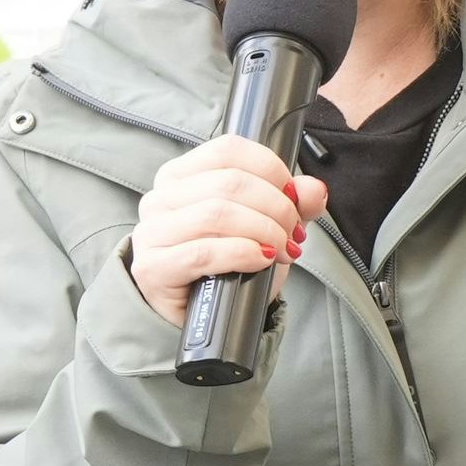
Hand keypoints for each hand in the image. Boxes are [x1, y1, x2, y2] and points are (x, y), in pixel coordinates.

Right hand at [125, 137, 325, 330]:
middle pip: (229, 182)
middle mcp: (159, 197)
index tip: (294, 197)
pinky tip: (262, 260)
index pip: (228, 149)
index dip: (271, 169)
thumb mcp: (265, 226)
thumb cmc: (228, 265)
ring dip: (264, 231)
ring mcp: (151, 232)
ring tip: (282, 250)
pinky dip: (243, 254)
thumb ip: (291, 203)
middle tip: (294, 232)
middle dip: (276, 207)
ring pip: (218, 213)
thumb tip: (314, 189)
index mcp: (180, 175)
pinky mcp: (153, 267)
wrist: (202, 316)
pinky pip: (204, 252)